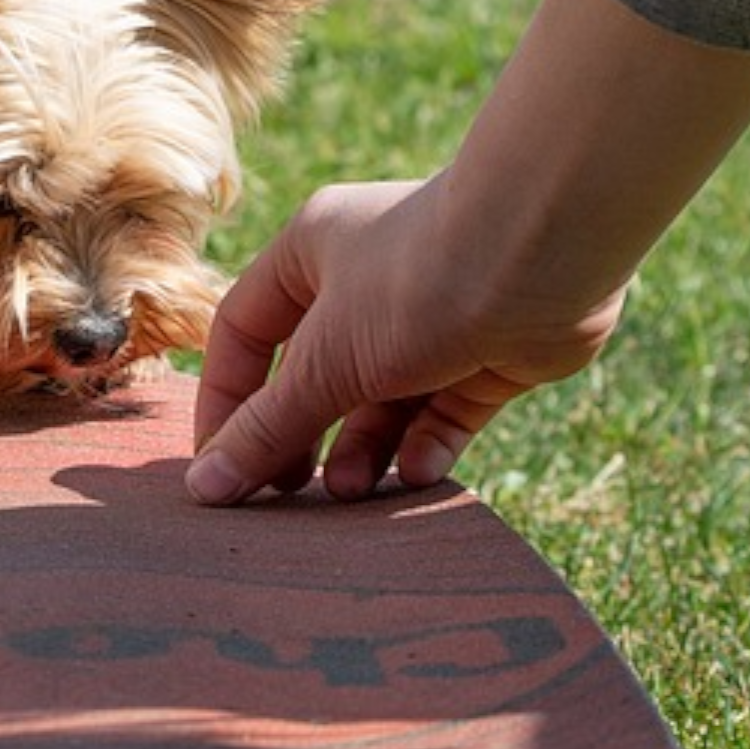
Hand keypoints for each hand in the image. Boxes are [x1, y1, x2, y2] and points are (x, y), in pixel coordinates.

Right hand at [185, 0, 749, 507]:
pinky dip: (426, 443)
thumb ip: (267, 428)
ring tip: (352, 492)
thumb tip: (205, 487)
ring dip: (363, 447)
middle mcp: (365, 279)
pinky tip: (417, 473)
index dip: (227, 399)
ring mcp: (429, 316)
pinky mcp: (485, 350)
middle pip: (313, 371)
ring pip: (380, 397)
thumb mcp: (325, 362)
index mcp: (309, 254)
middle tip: (290, 494)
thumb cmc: (413, 285)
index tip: (220, 467)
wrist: (544, 257)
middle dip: (300, 434)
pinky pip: (444, 408)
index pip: (245, 332)